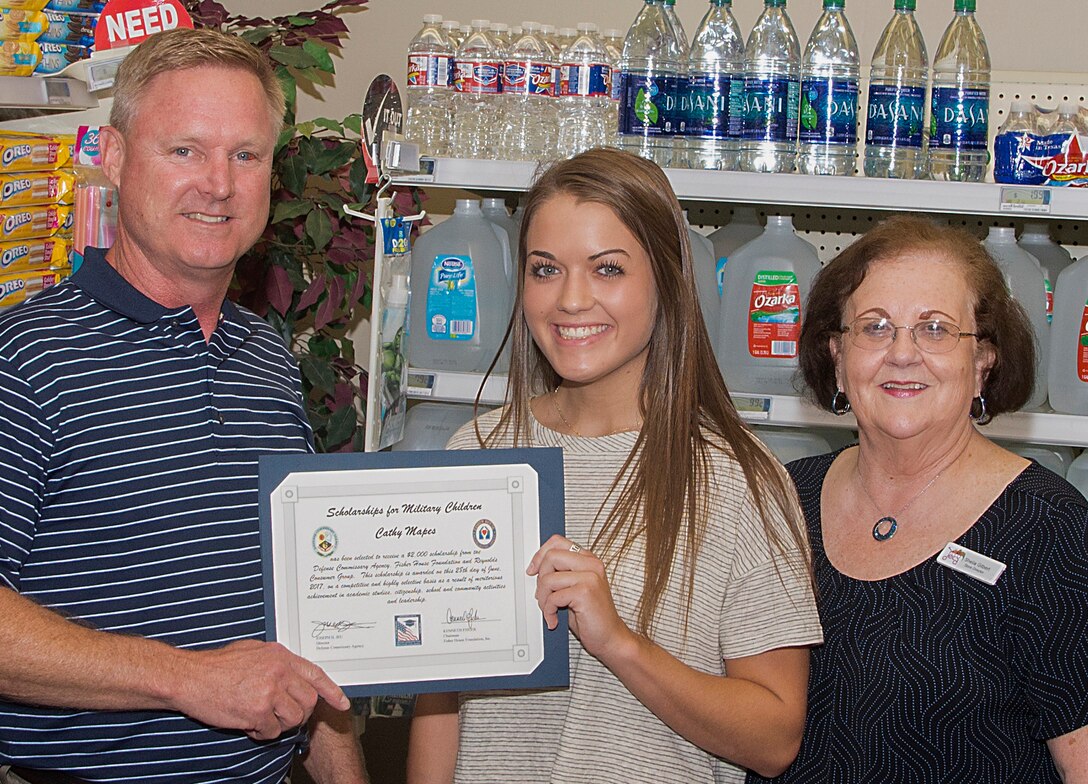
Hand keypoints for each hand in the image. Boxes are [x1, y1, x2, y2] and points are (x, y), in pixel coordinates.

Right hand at [171, 639, 348, 740]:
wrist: (190, 677)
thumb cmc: (217, 666)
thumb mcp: (253, 651)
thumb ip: (277, 661)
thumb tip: (293, 674)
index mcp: (281, 656)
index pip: (316, 675)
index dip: (332, 691)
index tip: (342, 703)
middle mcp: (279, 672)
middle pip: (308, 701)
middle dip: (297, 712)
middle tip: (279, 713)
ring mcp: (270, 691)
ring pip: (294, 718)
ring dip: (279, 723)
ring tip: (260, 716)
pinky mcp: (258, 711)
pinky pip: (272, 731)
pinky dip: (262, 732)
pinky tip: (248, 722)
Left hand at [526, 534, 633, 658]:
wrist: (610, 637)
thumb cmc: (591, 616)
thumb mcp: (574, 588)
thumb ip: (561, 573)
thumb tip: (535, 568)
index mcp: (588, 560)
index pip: (557, 542)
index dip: (540, 555)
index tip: (533, 570)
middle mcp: (591, 565)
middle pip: (551, 556)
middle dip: (540, 579)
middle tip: (543, 596)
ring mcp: (590, 577)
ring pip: (548, 578)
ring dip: (543, 599)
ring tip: (549, 610)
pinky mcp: (585, 592)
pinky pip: (553, 597)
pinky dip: (548, 611)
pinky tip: (554, 619)